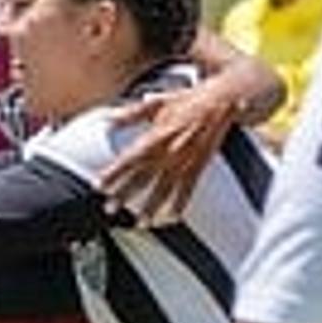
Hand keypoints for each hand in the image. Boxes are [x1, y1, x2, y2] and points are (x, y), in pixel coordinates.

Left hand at [100, 80, 235, 223]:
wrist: (222, 101)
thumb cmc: (189, 100)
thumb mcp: (157, 102)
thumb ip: (131, 113)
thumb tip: (109, 120)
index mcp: (156, 135)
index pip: (129, 158)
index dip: (113, 173)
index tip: (99, 185)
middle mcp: (169, 151)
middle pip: (142, 177)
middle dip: (125, 194)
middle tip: (110, 209)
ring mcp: (184, 160)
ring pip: (164, 188)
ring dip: (151, 207)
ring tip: (141, 222)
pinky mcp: (200, 165)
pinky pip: (188, 189)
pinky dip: (180, 204)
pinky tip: (172, 217)